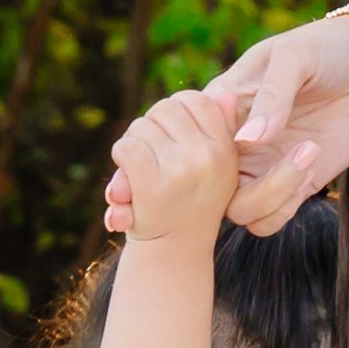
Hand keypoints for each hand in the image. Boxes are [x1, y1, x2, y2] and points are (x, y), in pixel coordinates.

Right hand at [101, 15, 348, 234]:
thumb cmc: (325, 48)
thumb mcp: (293, 59)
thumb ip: (271, 97)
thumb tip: (245, 143)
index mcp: (219, 109)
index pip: (170, 145)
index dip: (142, 171)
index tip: (121, 196)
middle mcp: (234, 144)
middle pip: (193, 191)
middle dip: (180, 206)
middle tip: (184, 205)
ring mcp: (264, 166)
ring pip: (237, 211)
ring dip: (265, 198)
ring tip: (304, 156)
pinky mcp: (297, 182)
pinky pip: (273, 217)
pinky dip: (285, 207)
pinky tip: (311, 171)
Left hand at [107, 85, 247, 249]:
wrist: (175, 252)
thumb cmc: (192, 203)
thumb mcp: (218, 169)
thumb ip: (222, 131)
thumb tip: (228, 95)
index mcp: (226, 149)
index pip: (196, 99)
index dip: (176, 110)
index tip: (172, 134)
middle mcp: (209, 157)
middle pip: (164, 108)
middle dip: (151, 126)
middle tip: (154, 153)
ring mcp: (182, 170)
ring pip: (141, 127)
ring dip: (133, 144)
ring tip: (143, 169)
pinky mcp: (154, 184)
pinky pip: (126, 147)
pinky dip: (120, 159)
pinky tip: (129, 177)